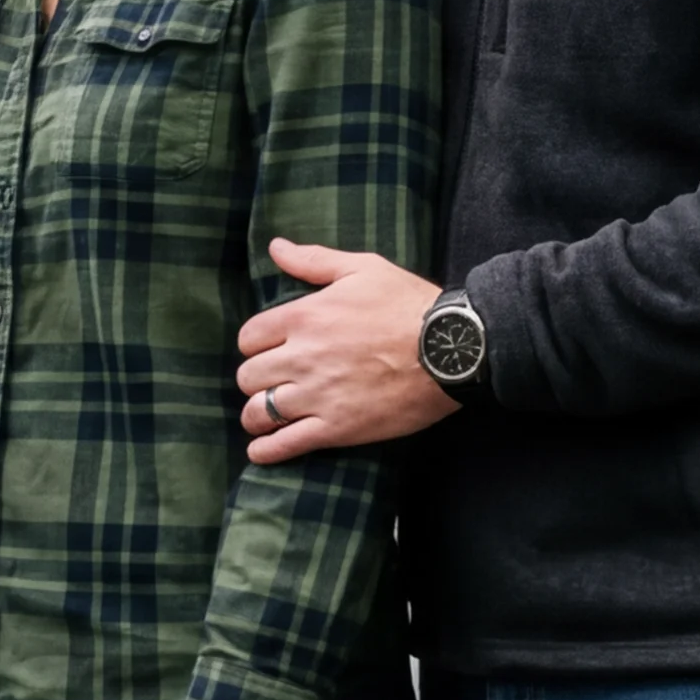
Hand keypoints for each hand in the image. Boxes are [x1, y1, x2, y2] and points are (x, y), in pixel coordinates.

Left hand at [235, 239, 460, 466]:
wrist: (451, 351)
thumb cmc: (409, 305)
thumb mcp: (363, 269)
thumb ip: (314, 260)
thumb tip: (275, 247)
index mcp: (303, 317)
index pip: (249, 337)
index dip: (256, 345)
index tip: (268, 350)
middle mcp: (302, 357)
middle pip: (249, 376)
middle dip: (256, 379)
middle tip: (270, 382)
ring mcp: (318, 395)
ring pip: (260, 412)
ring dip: (257, 415)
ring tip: (263, 417)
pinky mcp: (338, 427)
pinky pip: (287, 444)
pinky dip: (267, 450)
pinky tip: (260, 451)